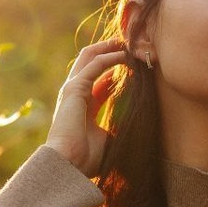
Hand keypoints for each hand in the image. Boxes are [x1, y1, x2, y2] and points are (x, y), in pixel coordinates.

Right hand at [45, 38, 126, 175]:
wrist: (69, 164)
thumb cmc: (86, 159)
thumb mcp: (109, 139)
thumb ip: (119, 127)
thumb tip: (139, 126)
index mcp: (83, 107)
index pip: (100, 81)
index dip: (117, 71)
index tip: (136, 65)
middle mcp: (76, 94)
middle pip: (92, 62)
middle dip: (110, 50)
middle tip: (131, 45)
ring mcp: (73, 89)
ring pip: (91, 56)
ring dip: (110, 47)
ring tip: (128, 42)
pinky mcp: (75, 87)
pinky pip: (95, 64)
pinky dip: (110, 56)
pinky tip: (125, 54)